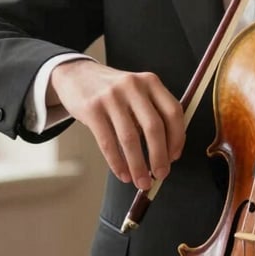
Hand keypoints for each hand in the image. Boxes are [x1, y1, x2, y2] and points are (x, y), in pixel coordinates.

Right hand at [48, 60, 184, 189]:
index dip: (177, 138)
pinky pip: (107, 142)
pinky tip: (123, 174)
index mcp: (150, 81)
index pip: (173, 111)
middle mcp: (133, 86)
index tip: (174, 157)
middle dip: (160, 157)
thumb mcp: (137, 90)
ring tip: (142, 181)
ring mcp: (111, 97)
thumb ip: (152, 112)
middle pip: (154, 127)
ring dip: (138, 166)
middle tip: (161, 175)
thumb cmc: (112, 90)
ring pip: (130, 138)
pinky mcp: (92, 109)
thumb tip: (168, 152)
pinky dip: (117, 163)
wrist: (76, 74)